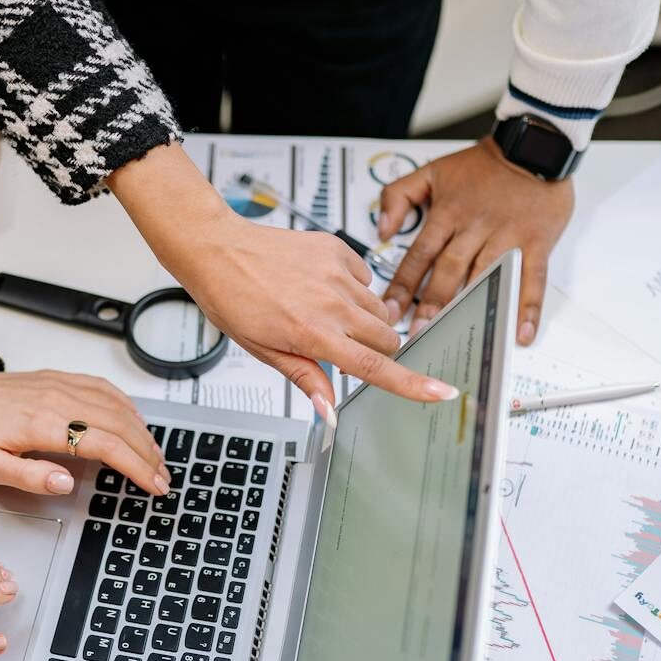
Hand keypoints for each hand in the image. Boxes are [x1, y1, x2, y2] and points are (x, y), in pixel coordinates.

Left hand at [0, 371, 169, 495]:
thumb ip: (28, 477)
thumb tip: (65, 483)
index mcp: (41, 423)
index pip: (105, 444)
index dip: (135, 466)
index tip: (153, 484)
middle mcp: (56, 399)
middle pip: (119, 424)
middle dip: (147, 453)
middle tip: (163, 477)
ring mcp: (58, 385)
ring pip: (115, 404)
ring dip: (141, 430)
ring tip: (155, 456)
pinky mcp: (56, 378)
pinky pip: (101, 387)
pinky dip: (125, 404)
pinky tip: (134, 419)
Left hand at [106, 143, 457, 408]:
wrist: (218, 249)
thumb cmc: (232, 298)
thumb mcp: (264, 350)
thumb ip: (305, 377)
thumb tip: (329, 411)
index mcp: (314, 333)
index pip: (376, 366)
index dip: (413, 383)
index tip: (442, 391)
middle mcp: (332, 302)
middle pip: (389, 338)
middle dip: (378, 350)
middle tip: (344, 348)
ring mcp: (337, 273)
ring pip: (380, 309)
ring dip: (365, 321)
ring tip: (325, 314)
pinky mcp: (337, 249)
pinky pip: (366, 278)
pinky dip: (353, 290)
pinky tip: (322, 288)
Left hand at [377, 136, 573, 344]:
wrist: (532, 145)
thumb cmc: (482, 164)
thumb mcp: (431, 171)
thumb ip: (398, 196)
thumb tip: (381, 230)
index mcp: (447, 214)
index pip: (418, 256)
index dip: (402, 286)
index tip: (388, 312)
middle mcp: (474, 227)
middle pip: (448, 270)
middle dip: (431, 304)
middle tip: (418, 333)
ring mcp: (506, 236)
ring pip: (484, 276)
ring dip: (470, 307)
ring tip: (457, 336)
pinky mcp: (536, 241)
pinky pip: (532, 277)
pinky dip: (528, 306)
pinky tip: (520, 332)